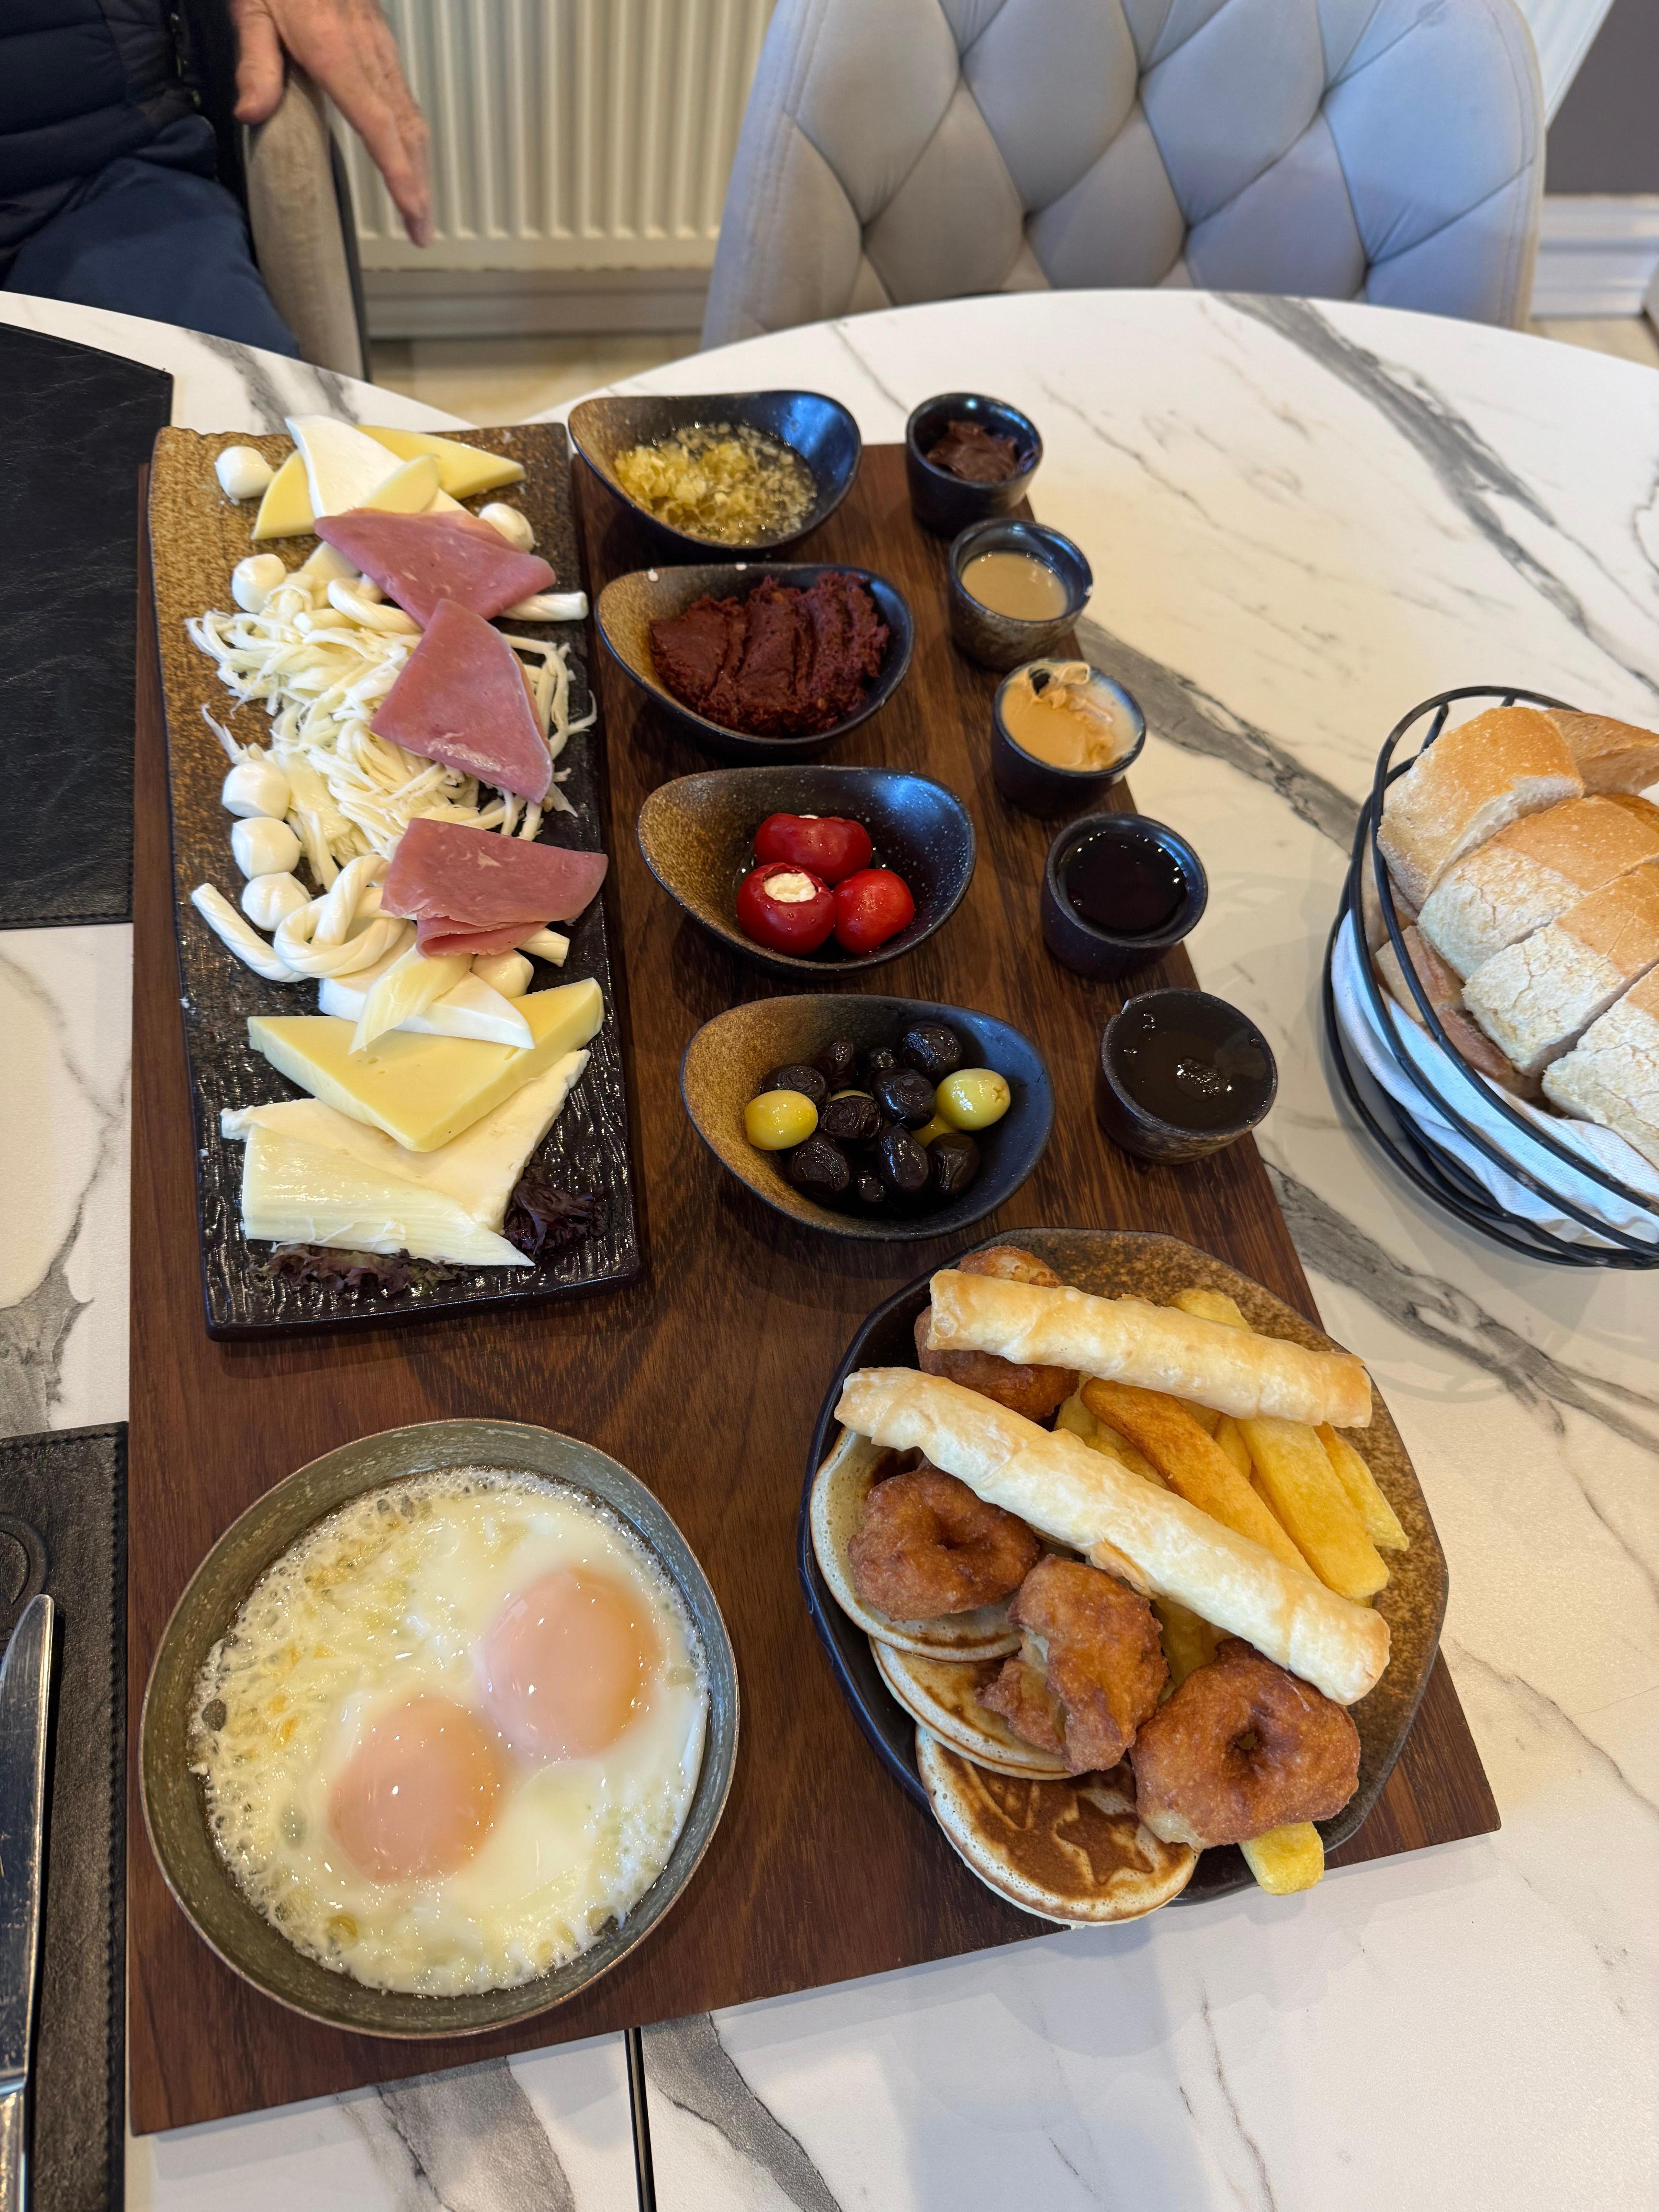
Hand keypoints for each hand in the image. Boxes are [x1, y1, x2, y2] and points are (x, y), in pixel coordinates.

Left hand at [231, 0, 432, 245]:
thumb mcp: (251, 7)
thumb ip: (255, 61)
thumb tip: (251, 114)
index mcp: (335, 51)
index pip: (378, 125)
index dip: (400, 174)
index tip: (414, 215)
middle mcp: (367, 51)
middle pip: (405, 128)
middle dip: (418, 183)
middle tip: (422, 231)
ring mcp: (378, 43)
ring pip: (410, 112)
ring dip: (419, 162)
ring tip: (419, 204)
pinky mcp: (378, 35)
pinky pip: (401, 92)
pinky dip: (409, 132)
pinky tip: (406, 150)